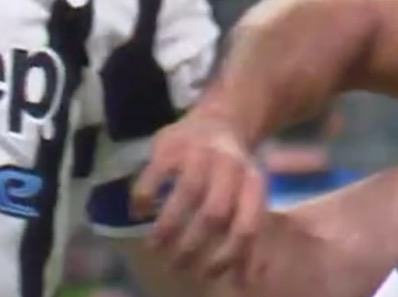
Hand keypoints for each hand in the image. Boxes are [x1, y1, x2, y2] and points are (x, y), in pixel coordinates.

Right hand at [130, 110, 267, 282]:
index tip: (206, 274)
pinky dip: (145, 199)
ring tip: (155, 247)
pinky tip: (140, 212)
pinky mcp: (172, 145)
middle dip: (193, 246)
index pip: (247, 226)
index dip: (228, 255)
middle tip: (177, 264)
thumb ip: (245, 239)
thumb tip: (246, 282)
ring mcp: (202, 154)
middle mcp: (232, 168)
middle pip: (214, 214)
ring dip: (167, 228)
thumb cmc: (231, 173)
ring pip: (186, 195)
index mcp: (254, 185)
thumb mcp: (246, 199)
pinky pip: (155, 175)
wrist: (220, 120)